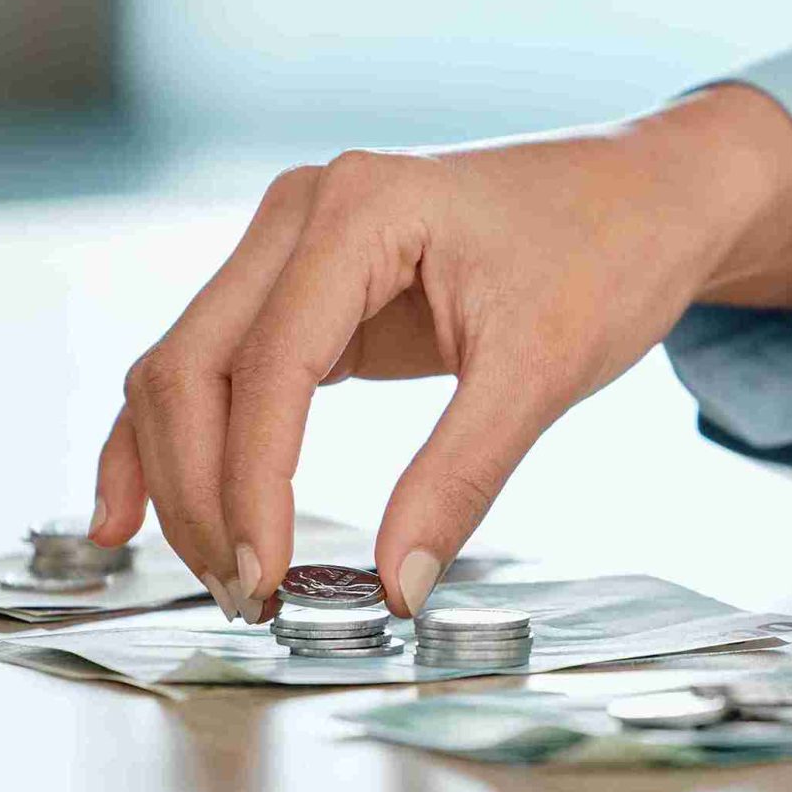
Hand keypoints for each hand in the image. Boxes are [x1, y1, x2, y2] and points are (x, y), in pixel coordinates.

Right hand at [91, 86, 791, 620]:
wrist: (650, 196)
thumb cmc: (610, 253)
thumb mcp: (544, 369)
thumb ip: (462, 475)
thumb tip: (397, 585)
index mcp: (358, 208)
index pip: (268, 366)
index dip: (252, 485)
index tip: (266, 579)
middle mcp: (302, 211)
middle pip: (195, 365)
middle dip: (201, 490)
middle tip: (243, 595)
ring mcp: (294, 242)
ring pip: (187, 368)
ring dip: (182, 475)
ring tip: (219, 576)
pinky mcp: (306, 284)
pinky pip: (219, 365)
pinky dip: (182, 439)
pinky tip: (142, 512)